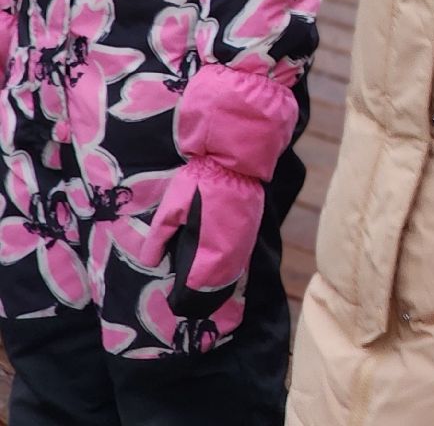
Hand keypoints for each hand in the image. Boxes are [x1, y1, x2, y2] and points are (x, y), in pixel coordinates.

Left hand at [139, 160, 264, 320]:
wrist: (234, 162)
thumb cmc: (198, 184)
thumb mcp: (170, 210)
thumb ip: (159, 238)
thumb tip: (149, 262)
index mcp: (209, 251)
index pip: (198, 285)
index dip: (185, 297)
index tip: (173, 303)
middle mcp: (231, 253)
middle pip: (218, 285)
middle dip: (203, 296)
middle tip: (186, 303)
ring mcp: (244, 243)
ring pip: (231, 274)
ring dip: (216, 284)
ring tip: (201, 291)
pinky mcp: (251, 232)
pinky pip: (238, 259)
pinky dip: (227, 268)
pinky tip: (216, 268)